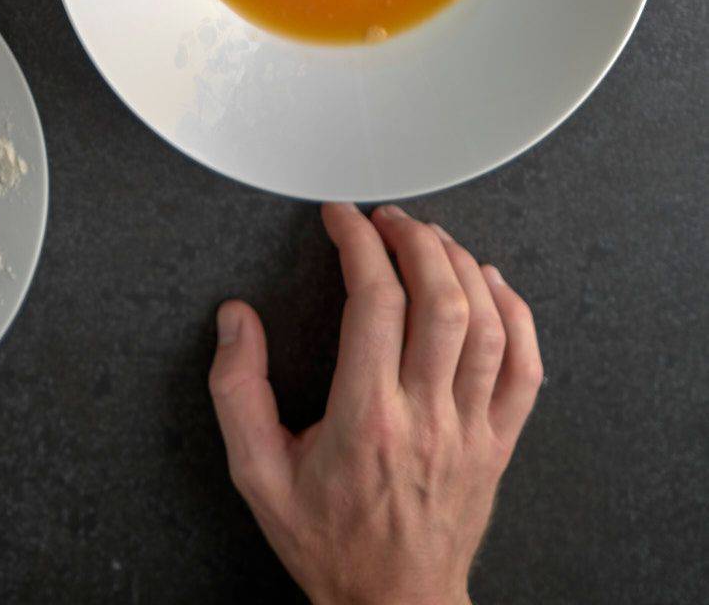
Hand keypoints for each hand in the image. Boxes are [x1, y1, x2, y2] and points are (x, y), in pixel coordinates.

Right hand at [209, 203, 542, 604]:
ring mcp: (471, 431)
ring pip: (486, 325)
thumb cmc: (327, 542)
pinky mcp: (499, 444)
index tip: (341, 218)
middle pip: (440, 300)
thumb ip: (237, 391)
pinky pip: (525, 369)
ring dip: (460, 265)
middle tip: (386, 218)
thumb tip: (236, 318)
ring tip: (430, 239)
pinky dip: (515, 314)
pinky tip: (491, 284)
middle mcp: (426, 417)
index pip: (375, 301)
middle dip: (414, 239)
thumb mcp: (257, 474)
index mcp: (366, 417)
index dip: (359, 242)